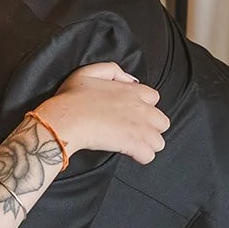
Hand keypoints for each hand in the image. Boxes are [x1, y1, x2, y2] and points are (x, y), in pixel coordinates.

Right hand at [36, 61, 168, 164]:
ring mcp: (139, 127)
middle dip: (152, 128)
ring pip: (159, 141)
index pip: (154, 98)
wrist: (66, 119)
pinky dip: (142, 157)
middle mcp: (140, 108)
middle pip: (162, 122)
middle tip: (135, 133)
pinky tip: (131, 155)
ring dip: (148, 145)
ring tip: (133, 147)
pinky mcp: (133, 144)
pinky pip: (149, 155)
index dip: (145, 107)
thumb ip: (113, 70)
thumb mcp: (89, 71)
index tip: (133, 114)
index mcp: (131, 91)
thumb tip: (131, 80)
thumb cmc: (72, 97)